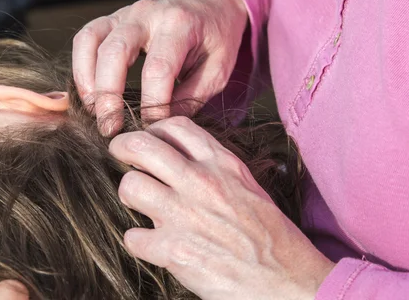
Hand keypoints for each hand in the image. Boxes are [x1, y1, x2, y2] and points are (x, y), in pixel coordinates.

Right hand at [72, 0, 247, 134]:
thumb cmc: (216, 36)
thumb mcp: (218, 68)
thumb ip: (191, 96)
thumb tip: (160, 126)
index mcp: (180, 24)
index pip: (158, 69)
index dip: (152, 104)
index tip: (151, 130)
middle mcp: (148, 14)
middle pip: (115, 53)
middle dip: (108, 96)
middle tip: (110, 129)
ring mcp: (126, 13)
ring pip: (92, 42)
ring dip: (87, 80)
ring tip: (94, 112)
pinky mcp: (112, 19)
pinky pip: (86, 38)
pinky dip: (81, 66)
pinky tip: (89, 93)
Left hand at [110, 116, 334, 299]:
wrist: (289, 281)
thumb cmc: (271, 235)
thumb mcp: (247, 186)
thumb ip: (214, 168)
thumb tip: (181, 158)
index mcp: (222, 164)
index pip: (175, 126)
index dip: (154, 129)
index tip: (149, 139)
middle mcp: (201, 182)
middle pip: (140, 146)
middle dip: (122, 147)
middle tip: (119, 154)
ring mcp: (185, 215)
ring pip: (129, 186)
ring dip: (129, 195)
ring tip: (140, 204)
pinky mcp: (174, 251)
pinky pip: (133, 237)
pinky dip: (139, 241)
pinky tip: (152, 244)